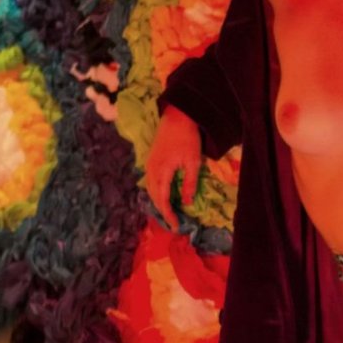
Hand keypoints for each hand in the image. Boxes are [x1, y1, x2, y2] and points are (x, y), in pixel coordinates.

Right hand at [145, 105, 201, 228]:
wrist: (177, 117)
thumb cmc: (187, 138)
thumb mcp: (193, 162)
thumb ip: (189, 184)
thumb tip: (187, 203)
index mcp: (161, 172)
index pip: (163, 200)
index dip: (169, 214)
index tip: (176, 226)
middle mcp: (151, 170)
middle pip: (154, 197)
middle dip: (163, 212)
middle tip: (174, 224)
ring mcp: (149, 165)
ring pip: (150, 190)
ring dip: (158, 203)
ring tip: (169, 214)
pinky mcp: (150, 161)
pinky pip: (150, 183)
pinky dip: (156, 193)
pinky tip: (164, 198)